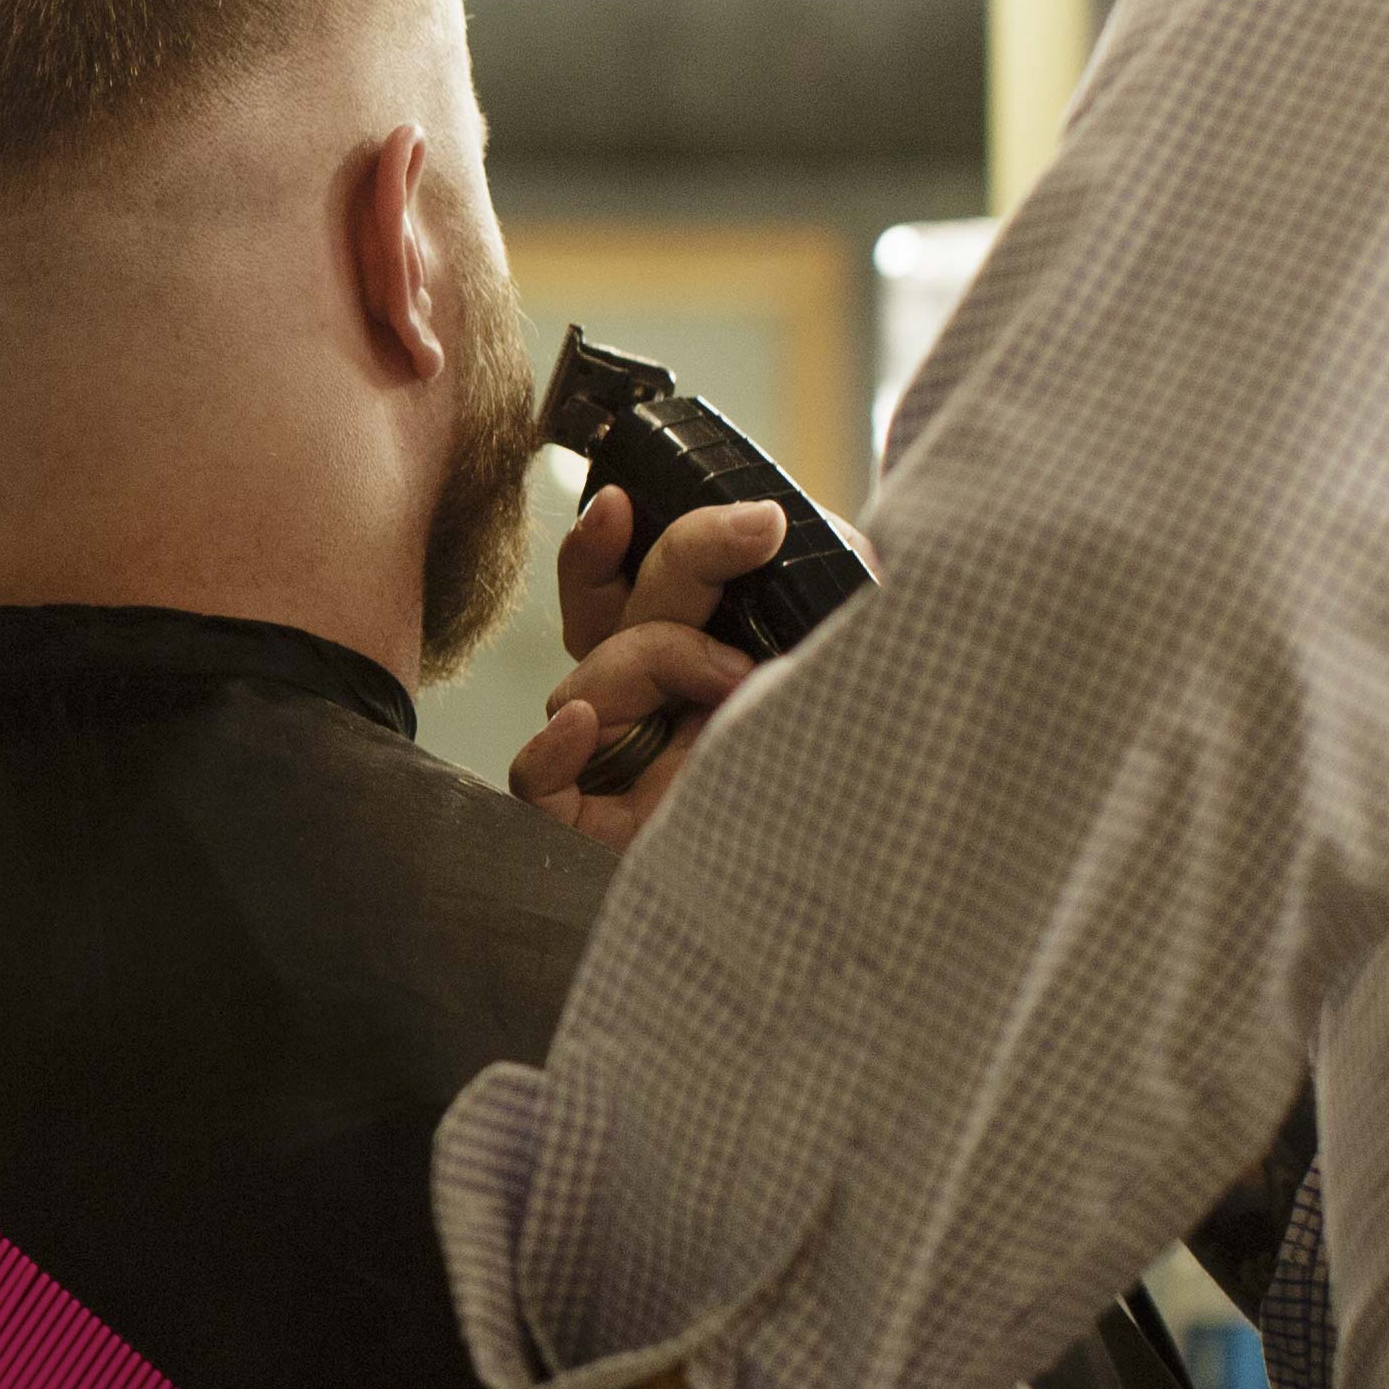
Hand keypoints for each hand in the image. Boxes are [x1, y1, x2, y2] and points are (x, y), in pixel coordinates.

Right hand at [505, 488, 877, 843]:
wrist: (853, 888)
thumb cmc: (849, 781)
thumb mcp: (845, 661)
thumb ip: (831, 589)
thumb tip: (815, 524)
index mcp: (686, 670)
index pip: (615, 592)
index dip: (603, 543)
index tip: (629, 499)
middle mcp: (644, 713)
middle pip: (613, 612)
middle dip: (683, 556)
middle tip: (758, 531)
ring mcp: (612, 771)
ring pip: (581, 682)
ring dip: (657, 660)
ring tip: (743, 686)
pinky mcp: (588, 831)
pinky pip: (535, 779)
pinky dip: (550, 747)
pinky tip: (582, 727)